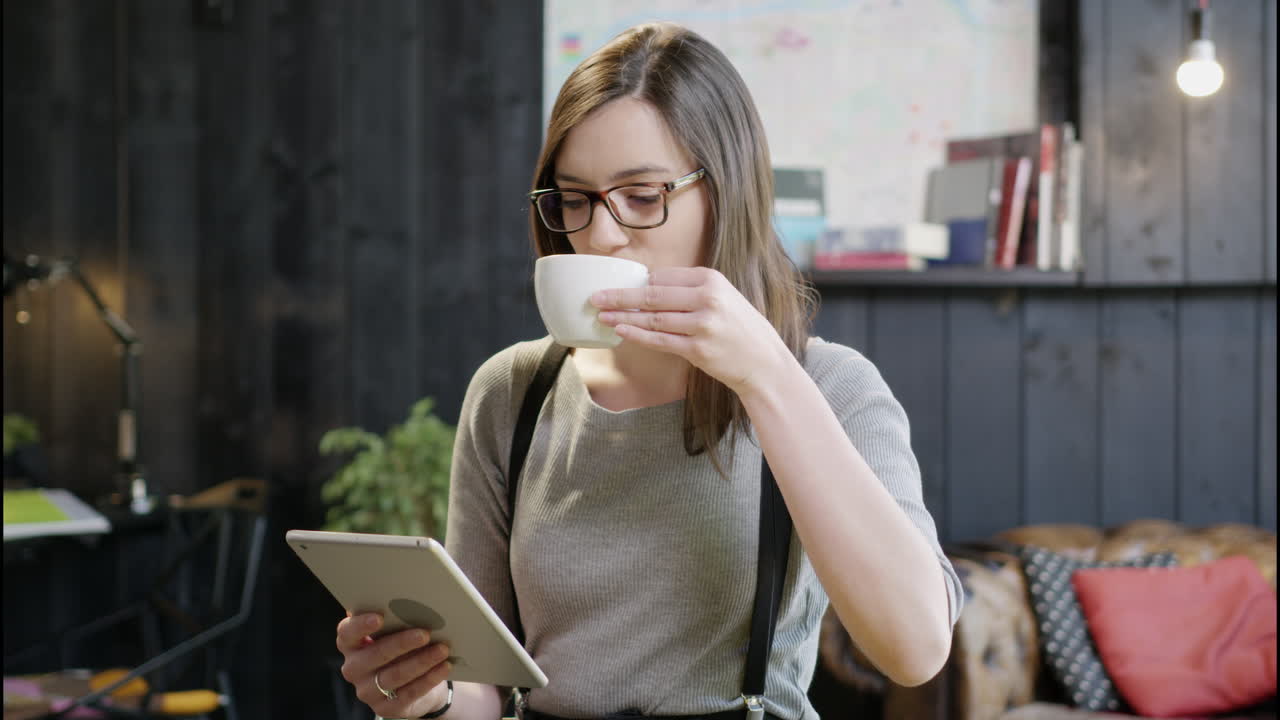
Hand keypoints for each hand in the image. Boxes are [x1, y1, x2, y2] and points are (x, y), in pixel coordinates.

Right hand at [337, 612, 452, 718]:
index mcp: (351, 645)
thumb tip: (410, 601)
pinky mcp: (386, 708)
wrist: (414, 682)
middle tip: (425, 633)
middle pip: (375, 655)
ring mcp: (368, 691)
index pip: (347, 634)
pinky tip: (444, 666)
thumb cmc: (402, 647)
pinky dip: (429, 678)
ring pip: (394, 675)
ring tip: (442, 649)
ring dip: (421, 661)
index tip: (380, 617)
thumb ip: (394, 619)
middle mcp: (354, 669)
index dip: (361, 625)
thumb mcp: (394, 632)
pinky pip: (409, 692)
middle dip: (402, 643)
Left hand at [592, 266, 793, 396]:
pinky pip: (660, 340)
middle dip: (620, 296)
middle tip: (595, 297)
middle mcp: (707, 298)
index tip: (615, 286)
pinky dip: (637, 335)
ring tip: (601, 315)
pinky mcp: (698, 349)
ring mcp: (703, 324)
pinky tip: (620, 330)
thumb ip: (689, 291)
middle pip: (652, 295)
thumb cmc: (739, 328)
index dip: (636, 283)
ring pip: (652, 318)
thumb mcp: (722, 298)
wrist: (763, 361)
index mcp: (711, 279)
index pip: (663, 277)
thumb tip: (647, 287)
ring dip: (623, 316)